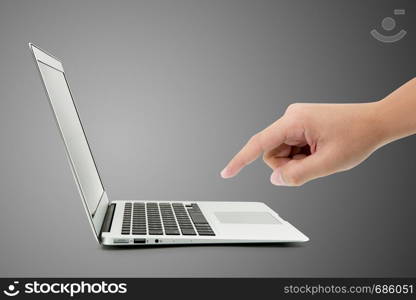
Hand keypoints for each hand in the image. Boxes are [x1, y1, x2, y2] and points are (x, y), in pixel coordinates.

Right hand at [220, 101, 385, 185]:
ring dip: (297, 160)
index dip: (240, 160)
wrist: (376, 122)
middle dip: (288, 164)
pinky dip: (302, 155)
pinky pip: (291, 146)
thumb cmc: (357, 136)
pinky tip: (319, 150)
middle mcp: (291, 116)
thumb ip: (298, 175)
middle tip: (313, 164)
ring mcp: (296, 119)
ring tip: (320, 155)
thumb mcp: (328, 163)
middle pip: (272, 152)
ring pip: (282, 151)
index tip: (226, 173)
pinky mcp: (301, 124)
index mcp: (294, 121)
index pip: (259, 144)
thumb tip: (276, 180)